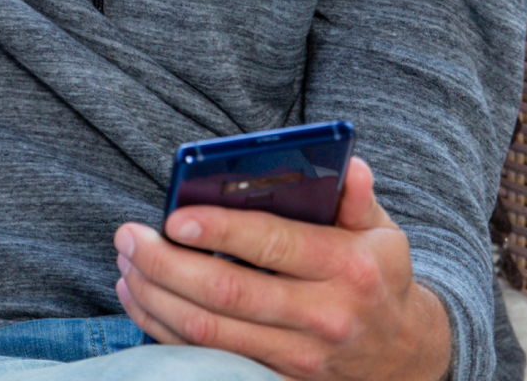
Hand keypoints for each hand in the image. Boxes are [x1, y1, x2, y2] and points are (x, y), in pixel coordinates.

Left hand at [113, 157, 453, 380]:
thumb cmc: (377, 278)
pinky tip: (139, 297)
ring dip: (154, 295)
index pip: (273, 245)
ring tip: (127, 261)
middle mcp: (322, 315)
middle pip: (226, 293)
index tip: (174, 216)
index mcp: (348, 267)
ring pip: (207, 330)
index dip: (219, 230)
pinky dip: (162, 327)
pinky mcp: (275, 378)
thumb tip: (350, 166)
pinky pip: (205, 356)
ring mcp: (296, 355)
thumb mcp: (383, 234)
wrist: (400, 355)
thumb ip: (357, 198)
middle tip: (129, 236)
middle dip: (166, 263)